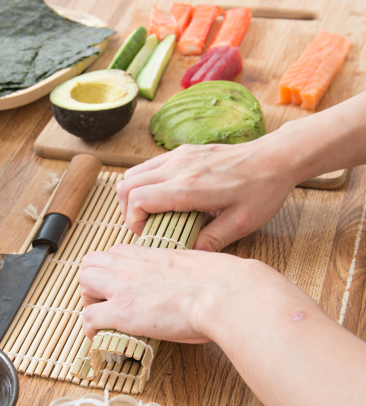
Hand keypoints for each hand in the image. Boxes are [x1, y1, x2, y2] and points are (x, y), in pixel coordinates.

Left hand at [79, 244, 292, 342]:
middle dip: (93, 282)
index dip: (112, 268)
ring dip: (89, 301)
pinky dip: (89, 328)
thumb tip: (194, 282)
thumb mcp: (199, 266)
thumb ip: (185, 270)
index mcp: (152, 255)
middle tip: (106, 301)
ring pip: (83, 283)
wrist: (226, 294)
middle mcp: (132, 267)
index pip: (115, 252)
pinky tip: (100, 337)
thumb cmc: (224, 283)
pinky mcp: (122, 312)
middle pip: (91, 263)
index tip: (120, 284)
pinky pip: (88, 318)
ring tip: (103, 318)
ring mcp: (123, 288)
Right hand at [116, 138, 297, 251]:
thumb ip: (210, 241)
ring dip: (134, 195)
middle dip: (128, 210)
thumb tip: (187, 254)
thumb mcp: (240, 224)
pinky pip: (149, 166)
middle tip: (145, 226)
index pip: (138, 199)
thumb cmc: (262, 190)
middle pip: (127, 185)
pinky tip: (163, 196)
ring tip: (151, 213)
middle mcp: (179, 167)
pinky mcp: (183, 151)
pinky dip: (145, 182)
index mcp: (190, 187)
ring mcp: (179, 156)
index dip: (133, 221)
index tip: (147, 233)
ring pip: (133, 173)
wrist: (277, 158)